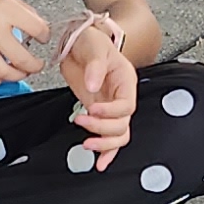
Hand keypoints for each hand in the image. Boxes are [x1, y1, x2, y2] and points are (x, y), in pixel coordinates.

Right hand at [0, 0, 48, 85]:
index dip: (45, 36)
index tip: (43, 37)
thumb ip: (19, 8)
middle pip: (22, 57)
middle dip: (35, 64)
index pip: (37, 29)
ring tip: (21, 72)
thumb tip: (36, 24)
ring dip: (17, 76)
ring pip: (3, 71)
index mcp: (3, 7)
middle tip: (37, 63)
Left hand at [60, 17, 136, 167]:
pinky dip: (106, 152)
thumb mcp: (93, 46)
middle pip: (123, 124)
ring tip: (87, 144)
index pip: (126, 106)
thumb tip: (93, 86)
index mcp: (126, 81)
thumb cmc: (90, 41)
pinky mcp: (98, 114)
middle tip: (82, 120)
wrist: (77, 42)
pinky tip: (100, 163)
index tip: (92, 108)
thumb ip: (95, 66)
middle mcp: (122, 97)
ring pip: (119, 135)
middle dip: (102, 128)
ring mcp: (111, 108)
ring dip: (104, 144)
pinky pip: (109, 137)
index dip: (110, 112)